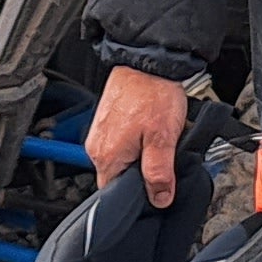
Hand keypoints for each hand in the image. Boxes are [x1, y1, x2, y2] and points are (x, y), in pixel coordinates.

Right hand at [86, 64, 196, 208]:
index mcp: (108, 157)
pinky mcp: (105, 122)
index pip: (115, 194)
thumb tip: (159, 199)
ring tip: (155, 138)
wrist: (147, 62)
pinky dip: (135, 141)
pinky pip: (119, 143)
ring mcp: (99, 134)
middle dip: (140, 174)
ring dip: (139, 156)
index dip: (137, 195)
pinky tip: (148, 129)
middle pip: (118, 177)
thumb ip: (159, 173)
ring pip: (120, 159)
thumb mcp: (163, 139)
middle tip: (160, 156)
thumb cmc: (153, 94)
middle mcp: (97, 147)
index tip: (154, 187)